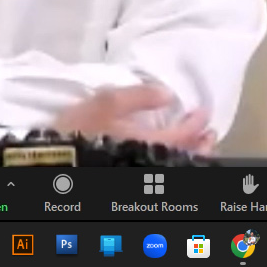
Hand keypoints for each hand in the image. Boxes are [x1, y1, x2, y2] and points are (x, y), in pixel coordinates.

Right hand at [52, 84, 216, 154]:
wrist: (55, 157)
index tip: (204, 110)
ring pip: (176, 167)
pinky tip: (173, 157)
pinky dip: (175, 163)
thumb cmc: (80, 128)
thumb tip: (167, 94)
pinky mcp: (130, 172)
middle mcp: (149, 161)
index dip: (196, 122)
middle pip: (185, 158)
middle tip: (210, 133)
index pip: (183, 135)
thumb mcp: (105, 102)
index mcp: (147, 143)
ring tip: (199, 146)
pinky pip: (162, 170)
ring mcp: (140, 170)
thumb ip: (138, 96)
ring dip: (191, 156)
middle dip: (201, 146)